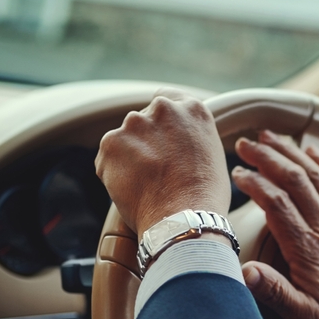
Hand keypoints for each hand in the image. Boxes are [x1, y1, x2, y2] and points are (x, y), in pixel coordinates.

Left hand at [96, 88, 230, 233]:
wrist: (184, 219)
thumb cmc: (204, 198)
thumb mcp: (211, 156)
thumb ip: (191, 139)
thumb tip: (177, 147)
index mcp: (192, 109)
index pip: (167, 100)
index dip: (162, 123)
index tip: (161, 139)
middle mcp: (163, 109)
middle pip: (143, 120)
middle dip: (144, 141)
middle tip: (154, 171)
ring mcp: (134, 123)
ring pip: (124, 140)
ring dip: (128, 157)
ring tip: (145, 186)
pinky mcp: (111, 143)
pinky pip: (107, 159)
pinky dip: (113, 174)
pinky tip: (132, 192)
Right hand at [232, 130, 318, 318]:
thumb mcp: (305, 318)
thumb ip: (275, 293)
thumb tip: (245, 272)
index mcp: (308, 249)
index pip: (277, 203)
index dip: (256, 183)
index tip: (237, 172)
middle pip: (295, 179)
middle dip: (268, 156)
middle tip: (245, 143)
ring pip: (315, 176)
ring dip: (291, 152)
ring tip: (269, 137)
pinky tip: (309, 150)